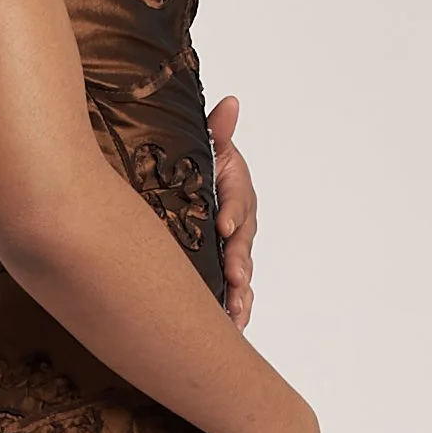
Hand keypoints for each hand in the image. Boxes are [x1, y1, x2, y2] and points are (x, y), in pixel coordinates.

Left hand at [206, 92, 255, 329]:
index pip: (240, 202)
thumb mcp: (209, 149)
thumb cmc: (200, 168)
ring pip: (243, 275)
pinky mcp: (224, 272)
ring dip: (241, 294)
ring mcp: (233, 251)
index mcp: (236, 193)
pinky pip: (234, 294)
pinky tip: (231, 329)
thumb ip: (218, 132)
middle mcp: (240, 225)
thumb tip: (230, 103)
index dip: (233, 213)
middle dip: (240, 263)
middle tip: (233, 276)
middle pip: (244, 246)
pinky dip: (236, 311)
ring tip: (235, 313)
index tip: (223, 225)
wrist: (187, 189)